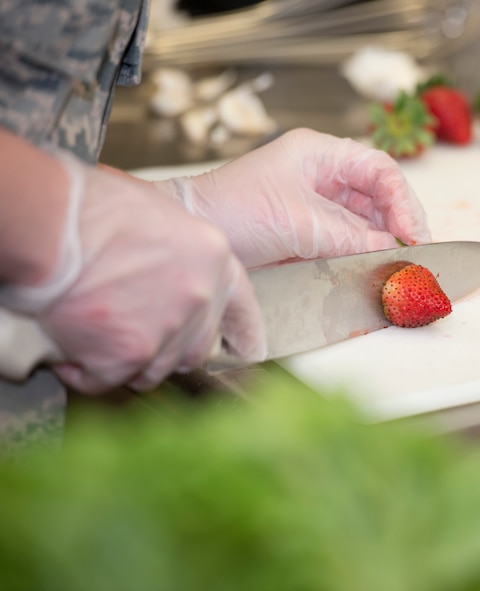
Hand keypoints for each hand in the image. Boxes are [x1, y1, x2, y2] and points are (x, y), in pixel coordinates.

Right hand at [0, 151, 265, 392]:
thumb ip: (175, 248)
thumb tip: (162, 262)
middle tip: (136, 335)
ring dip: (128, 362)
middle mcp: (200, 295)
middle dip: (168, 347)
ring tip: (98, 341)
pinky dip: (87, 372)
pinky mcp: (130, 354)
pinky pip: (110, 379)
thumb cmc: (92, 206)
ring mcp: (169, 328)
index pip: (240, 306)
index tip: (246, 351)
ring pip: (157, 369)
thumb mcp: (157, 212)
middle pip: (195, 346)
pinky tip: (71, 356)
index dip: (241, 332)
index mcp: (213, 256)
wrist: (53, 225)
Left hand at [153, 128, 431, 267]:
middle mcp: (323, 176)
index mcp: (320, 155)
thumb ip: (351, 238)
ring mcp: (317, 205)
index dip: (404, 202)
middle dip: (400, 224)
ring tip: (399, 266)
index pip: (380, 170)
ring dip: (384, 243)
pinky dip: (364, 256)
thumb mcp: (299, 223)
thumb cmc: (232, 213)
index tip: (412, 234)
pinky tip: (375, 269)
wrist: (194, 237)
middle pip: (380, 197)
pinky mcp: (309, 233)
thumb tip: (392, 251)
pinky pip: (348, 242)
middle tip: (415, 254)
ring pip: (367, 222)